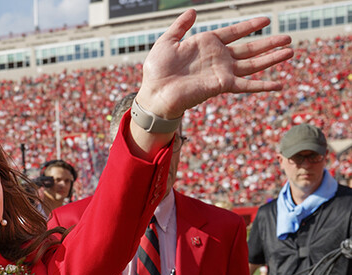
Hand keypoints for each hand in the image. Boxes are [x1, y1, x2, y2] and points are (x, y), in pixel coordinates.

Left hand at [135, 10, 291, 120]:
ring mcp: (222, 72)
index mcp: (207, 44)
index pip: (234, 32)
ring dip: (272, 58)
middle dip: (269, 43)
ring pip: (253, 64)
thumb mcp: (167, 41)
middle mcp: (218, 58)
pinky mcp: (221, 85)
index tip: (266, 20)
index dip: (249, 26)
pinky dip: (263, 86)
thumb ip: (180, 26)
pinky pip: (247, 85)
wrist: (154, 93)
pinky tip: (279, 85)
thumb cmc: (157, 70)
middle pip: (249, 48)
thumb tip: (193, 11)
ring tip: (291, 51)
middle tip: (288, 37)